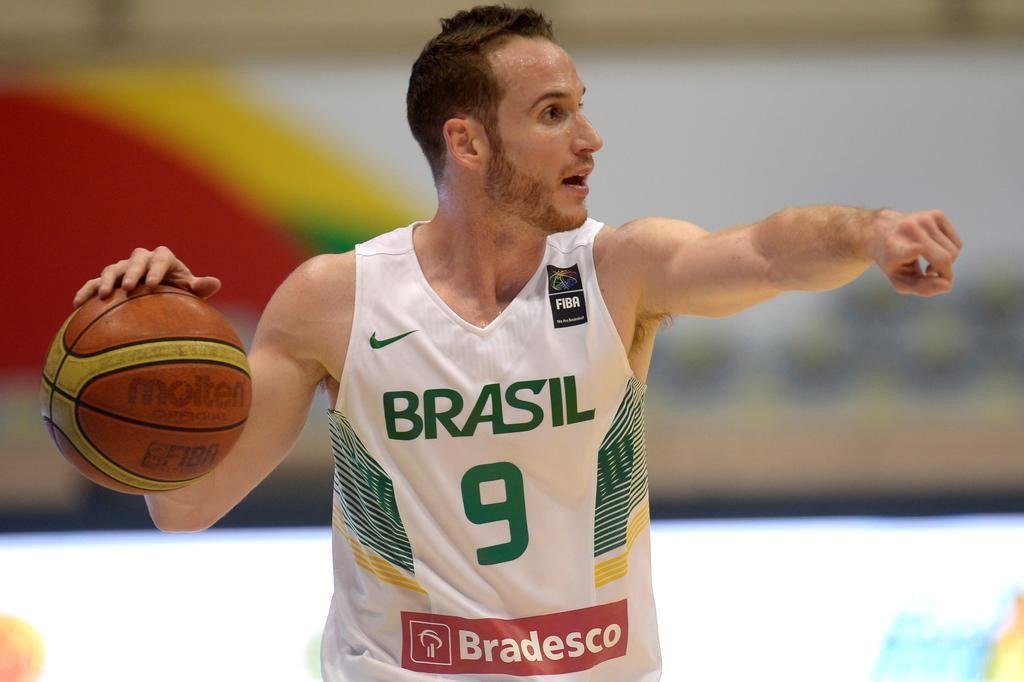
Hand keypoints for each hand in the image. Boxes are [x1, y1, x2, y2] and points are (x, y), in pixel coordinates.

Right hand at [72, 246, 221, 306]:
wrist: (160, 297)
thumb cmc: (179, 294)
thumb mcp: (190, 293)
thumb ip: (200, 288)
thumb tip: (215, 283)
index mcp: (165, 260)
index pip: (162, 258)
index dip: (156, 268)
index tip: (152, 284)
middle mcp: (142, 260)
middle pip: (136, 259)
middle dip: (132, 271)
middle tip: (129, 287)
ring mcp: (124, 269)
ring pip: (113, 268)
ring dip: (107, 280)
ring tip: (103, 295)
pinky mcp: (109, 281)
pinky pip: (94, 283)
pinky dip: (86, 290)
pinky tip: (77, 304)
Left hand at [870, 209, 961, 295]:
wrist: (882, 231)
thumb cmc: (893, 262)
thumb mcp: (900, 280)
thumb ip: (922, 287)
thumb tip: (948, 285)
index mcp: (895, 248)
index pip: (909, 248)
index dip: (914, 249)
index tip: (918, 249)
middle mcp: (909, 230)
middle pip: (945, 258)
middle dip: (945, 272)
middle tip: (930, 274)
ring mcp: (924, 219)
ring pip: (955, 251)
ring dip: (947, 263)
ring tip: (929, 263)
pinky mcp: (937, 214)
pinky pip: (957, 243)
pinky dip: (950, 252)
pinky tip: (934, 251)